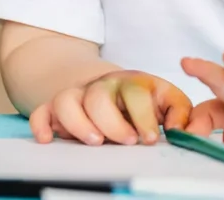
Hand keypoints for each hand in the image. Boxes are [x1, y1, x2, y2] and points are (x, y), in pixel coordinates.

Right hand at [29, 71, 191, 145]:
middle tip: (126, 142)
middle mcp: (102, 86)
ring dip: (78, 122)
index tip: (149, 139)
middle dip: (112, 122)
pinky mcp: (56, 108)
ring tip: (95, 142)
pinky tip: (48, 140)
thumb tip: (182, 131)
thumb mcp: (167, 98)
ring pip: (67, 101)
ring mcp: (77, 95)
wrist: (110, 85)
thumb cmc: (143, 98)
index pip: (135, 92)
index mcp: (132, 82)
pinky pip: (41, 112)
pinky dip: (41, 124)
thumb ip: (180, 112)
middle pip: (99, 96)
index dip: (143, 116)